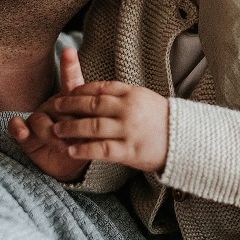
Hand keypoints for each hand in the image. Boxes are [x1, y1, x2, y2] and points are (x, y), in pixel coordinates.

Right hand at [8, 48, 89, 181]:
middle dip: (69, 124)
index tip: (69, 51)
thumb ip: (91, 126)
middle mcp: (54, 104)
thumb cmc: (85, 143)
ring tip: (63, 146)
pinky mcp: (25, 133)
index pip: (71, 80)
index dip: (69, 66)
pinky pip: (18, 126)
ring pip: (40, 119)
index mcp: (72, 100)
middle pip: (58, 107)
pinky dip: (18, 127)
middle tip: (79, 138)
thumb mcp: (93, 135)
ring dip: (50, 133)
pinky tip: (20, 130)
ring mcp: (39, 117)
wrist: (71, 165)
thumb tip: (88, 124)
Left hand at [52, 81, 169, 171]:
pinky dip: (84, 149)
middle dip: (71, 105)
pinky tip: (72, 150)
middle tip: (55, 105)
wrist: (184, 141)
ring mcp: (129, 130)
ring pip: (93, 126)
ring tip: (57, 130)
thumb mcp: (145, 99)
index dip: (81, 90)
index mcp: (133, 94)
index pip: (101, 88)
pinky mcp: (130, 151)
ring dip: (71, 128)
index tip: (68, 92)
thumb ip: (123, 94)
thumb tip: (96, 90)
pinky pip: (101, 149)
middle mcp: (130, 110)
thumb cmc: (162, 120)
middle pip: (93, 104)